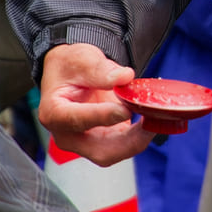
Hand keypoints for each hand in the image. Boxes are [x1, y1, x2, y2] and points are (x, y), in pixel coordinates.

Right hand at [38, 42, 149, 165]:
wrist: (71, 73)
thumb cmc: (71, 66)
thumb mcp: (81, 59)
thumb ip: (100, 69)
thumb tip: (124, 77)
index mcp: (54, 113)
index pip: (77, 120)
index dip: (103, 117)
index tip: (125, 109)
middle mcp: (68, 134)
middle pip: (99, 151)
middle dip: (129, 141)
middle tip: (150, 123)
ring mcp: (86, 141)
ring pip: (115, 152)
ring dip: (139, 139)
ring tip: (157, 119)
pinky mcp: (104, 140)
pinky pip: (124, 145)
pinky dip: (141, 135)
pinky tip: (154, 119)